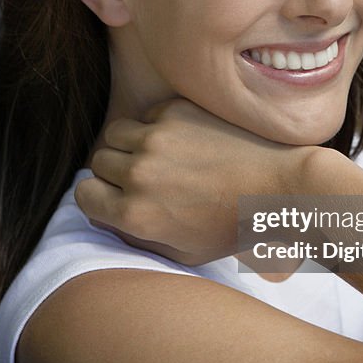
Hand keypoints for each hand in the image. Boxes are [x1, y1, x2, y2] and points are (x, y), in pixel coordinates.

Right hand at [75, 98, 318, 264]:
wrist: (278, 187)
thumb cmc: (234, 226)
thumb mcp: (182, 252)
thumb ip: (137, 237)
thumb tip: (107, 216)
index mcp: (135, 213)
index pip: (83, 195)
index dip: (98, 197)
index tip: (115, 196)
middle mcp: (139, 173)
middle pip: (97, 162)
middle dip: (113, 171)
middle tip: (143, 178)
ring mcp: (157, 137)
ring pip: (115, 133)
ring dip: (129, 144)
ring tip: (157, 156)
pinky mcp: (177, 110)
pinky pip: (147, 115)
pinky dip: (157, 125)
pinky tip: (184, 140)